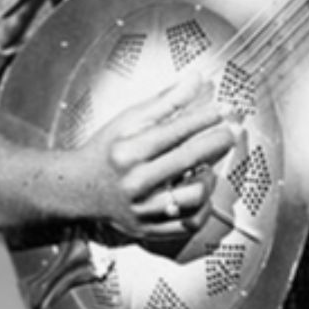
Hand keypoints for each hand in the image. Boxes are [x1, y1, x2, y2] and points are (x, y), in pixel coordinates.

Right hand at [75, 74, 236, 241]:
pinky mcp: (149, 229)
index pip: (177, 130)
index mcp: (129, 150)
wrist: (79, 188)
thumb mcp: (129, 119)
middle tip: (229, 132)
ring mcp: (143, 208)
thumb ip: (166, 100)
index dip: (206, 117)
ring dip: (209, 178)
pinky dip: (202, 207)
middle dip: (218, 141)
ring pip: (194, 196)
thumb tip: (197, 79)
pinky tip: (199, 191)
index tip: (223, 109)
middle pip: (190, 159)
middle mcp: (135, 181)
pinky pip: (190, 222)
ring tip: (207, 167)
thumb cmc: (108, 150)